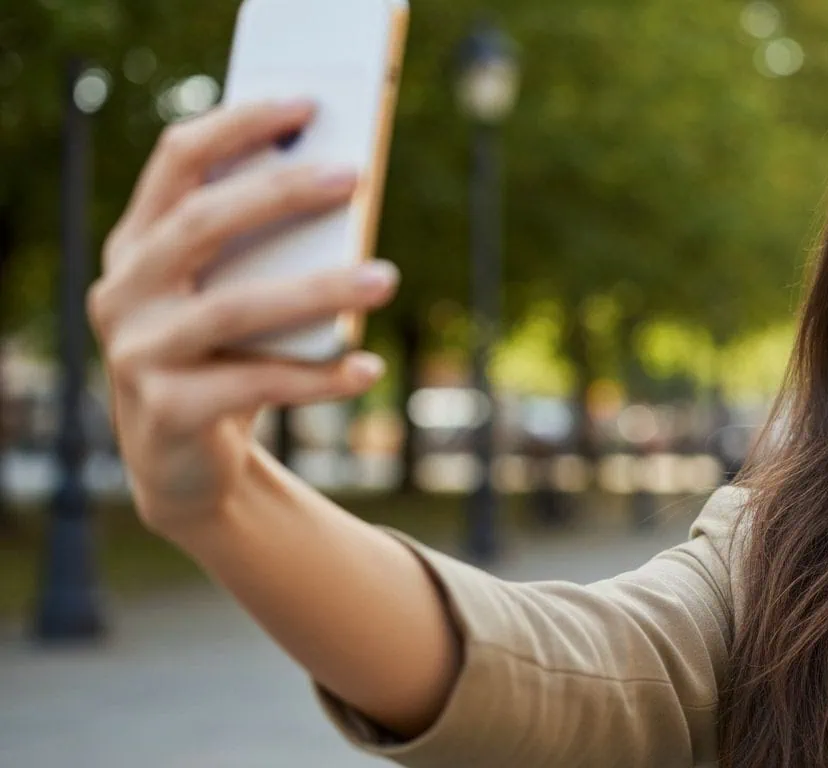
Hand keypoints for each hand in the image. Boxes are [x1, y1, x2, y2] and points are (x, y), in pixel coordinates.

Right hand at [88, 100, 399, 538]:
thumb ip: (264, 250)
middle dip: (281, 193)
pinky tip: (367, 369)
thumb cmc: (223, 357)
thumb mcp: (231, 295)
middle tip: (355, 176)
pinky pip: (253, 385)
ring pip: (234, 308)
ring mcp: (137, 352)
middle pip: (202, 224)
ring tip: (386, 278)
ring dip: (317, 291)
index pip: (177, 161)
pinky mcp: (165, 411)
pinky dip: (318, 377)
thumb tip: (348, 192)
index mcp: (139, 243)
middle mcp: (125, 290)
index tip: (306, 105)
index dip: (238, 126)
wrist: (184, 464)